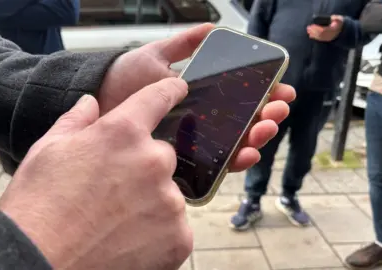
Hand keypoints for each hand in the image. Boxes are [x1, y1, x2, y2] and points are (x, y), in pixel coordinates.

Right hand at [0, 78, 193, 269]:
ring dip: (151, 202)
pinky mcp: (179, 237)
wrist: (37, 262)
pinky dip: (159, 233)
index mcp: (123, 132)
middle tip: (114, 191)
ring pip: (169, 193)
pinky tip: (129, 240)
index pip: (158, 98)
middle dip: (144, 168)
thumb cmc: (38, 207)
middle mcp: (153, 161)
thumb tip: (91, 101)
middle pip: (162, 156)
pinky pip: (176, 227)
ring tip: (116, 222)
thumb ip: (77, 120)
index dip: (170, 91)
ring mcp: (169, 201)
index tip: (179, 89)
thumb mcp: (48, 151)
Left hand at [99, 23, 295, 171]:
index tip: (281, 89)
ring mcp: (194, 143)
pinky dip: (234, 161)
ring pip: (235, 145)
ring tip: (266, 126)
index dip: (265, 95)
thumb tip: (212, 27)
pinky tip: (247, 152)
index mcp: (202, 98)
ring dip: (257, 137)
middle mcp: (202, 123)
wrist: (99, 100)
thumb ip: (184, 44)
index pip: (241, 100)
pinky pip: (214, 166)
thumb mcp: (157, 56)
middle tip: (278, 109)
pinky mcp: (181, 162)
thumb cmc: (126, 78)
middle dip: (267, 117)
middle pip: (244, 124)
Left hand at [307, 15, 343, 41]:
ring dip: (313, 34)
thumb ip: (335, 18)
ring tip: (308, 30)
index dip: (317, 28)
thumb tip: (332, 17)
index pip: (323, 30)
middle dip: (314, 31)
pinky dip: (315, 37)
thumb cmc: (338, 23)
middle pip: (320, 34)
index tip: (312, 25)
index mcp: (333, 30)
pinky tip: (310, 35)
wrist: (341, 30)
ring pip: (319, 37)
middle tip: (308, 28)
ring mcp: (328, 38)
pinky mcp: (326, 40)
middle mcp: (330, 35)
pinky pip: (320, 39)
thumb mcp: (339, 19)